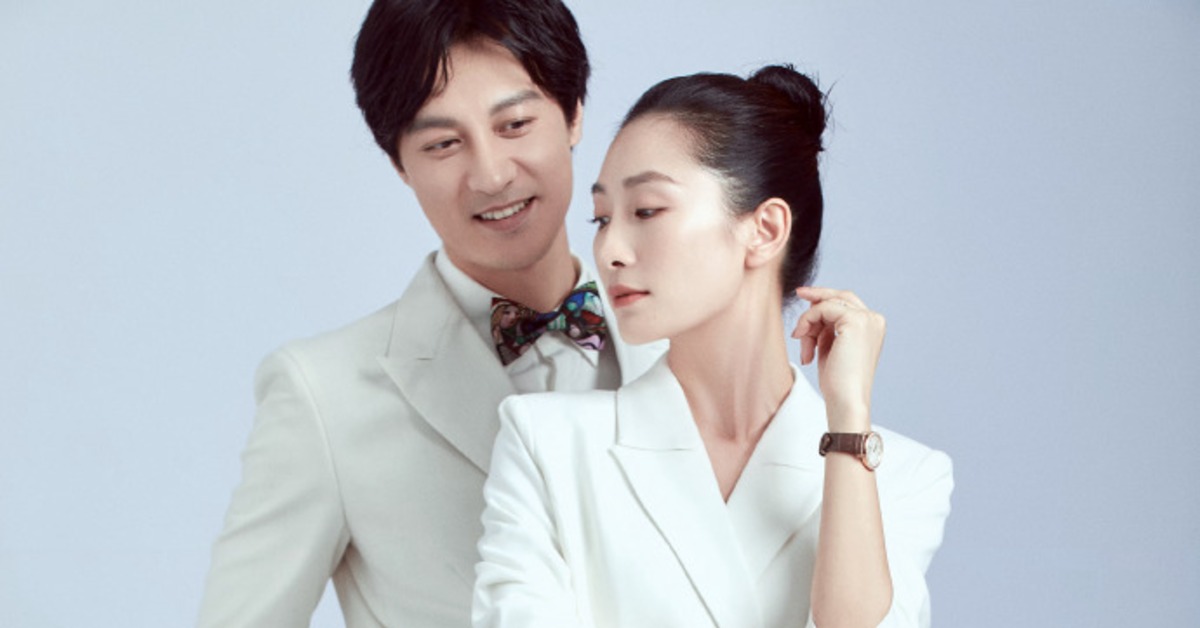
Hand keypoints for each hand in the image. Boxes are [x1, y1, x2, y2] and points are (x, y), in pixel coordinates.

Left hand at [791, 287, 885, 431]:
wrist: (845, 400)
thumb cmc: (837, 381)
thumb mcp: (830, 346)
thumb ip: (826, 325)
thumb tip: (813, 304)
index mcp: (872, 326)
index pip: (846, 302)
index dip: (823, 300)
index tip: (803, 296)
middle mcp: (874, 320)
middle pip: (840, 296)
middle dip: (817, 297)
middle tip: (798, 293)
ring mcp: (867, 319)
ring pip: (828, 303)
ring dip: (808, 321)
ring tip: (803, 346)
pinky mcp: (855, 321)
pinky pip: (823, 308)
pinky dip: (808, 320)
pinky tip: (802, 339)